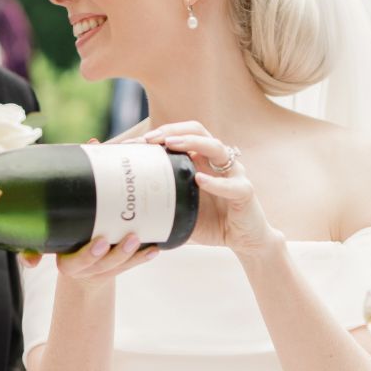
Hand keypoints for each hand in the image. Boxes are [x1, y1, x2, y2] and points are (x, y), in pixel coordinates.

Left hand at [143, 121, 276, 255]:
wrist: (242, 240)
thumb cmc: (209, 220)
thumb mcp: (179, 208)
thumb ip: (159, 202)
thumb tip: (125, 207)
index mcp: (200, 160)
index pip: (179, 137)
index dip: (157, 135)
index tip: (132, 144)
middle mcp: (216, 161)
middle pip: (197, 131)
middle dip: (172, 131)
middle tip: (150, 138)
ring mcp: (233, 174)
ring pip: (216, 147)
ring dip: (192, 143)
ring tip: (171, 145)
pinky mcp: (245, 192)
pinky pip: (232, 184)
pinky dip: (216, 182)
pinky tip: (200, 180)